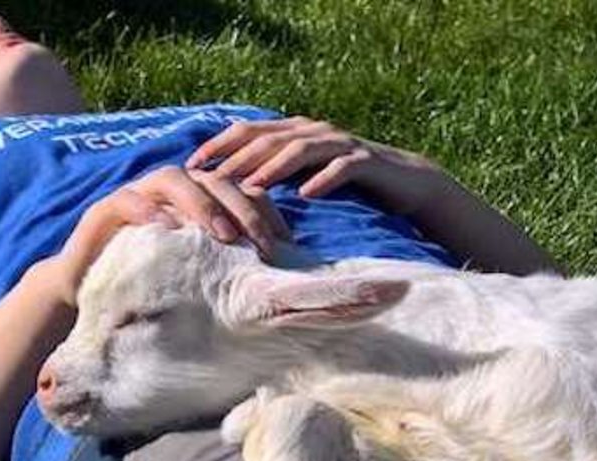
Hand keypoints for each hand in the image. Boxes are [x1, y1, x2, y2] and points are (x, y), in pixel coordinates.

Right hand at [49, 165, 291, 304]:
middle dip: (241, 208)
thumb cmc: (153, 287)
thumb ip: (230, 265)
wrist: (91, 298)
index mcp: (200, 203)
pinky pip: (126, 200)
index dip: (264, 211)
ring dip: (202, 204)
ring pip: (174, 179)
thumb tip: (280, 281)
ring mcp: (138, 196)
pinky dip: (146, 208)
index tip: (284, 244)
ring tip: (222, 235)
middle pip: (214, 181)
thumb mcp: (199, 275)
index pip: (240, 191)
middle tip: (261, 243)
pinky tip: (165, 225)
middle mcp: (172, 193)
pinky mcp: (104, 211)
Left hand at [186, 116, 451, 215]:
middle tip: (213, 179)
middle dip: (239, 158)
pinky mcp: (365, 162)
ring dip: (274, 167)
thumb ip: (273, 167)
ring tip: (252, 187)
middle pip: (270, 138)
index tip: (191, 165)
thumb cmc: (347, 180)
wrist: (405, 181)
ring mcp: (341, 144)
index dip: (219, 144)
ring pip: (301, 149)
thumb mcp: (305, 171)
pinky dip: (323, 179)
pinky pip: (341, 167)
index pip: (248, 130)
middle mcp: (315, 130)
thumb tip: (227, 176)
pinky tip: (306, 194)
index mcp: (296, 131)